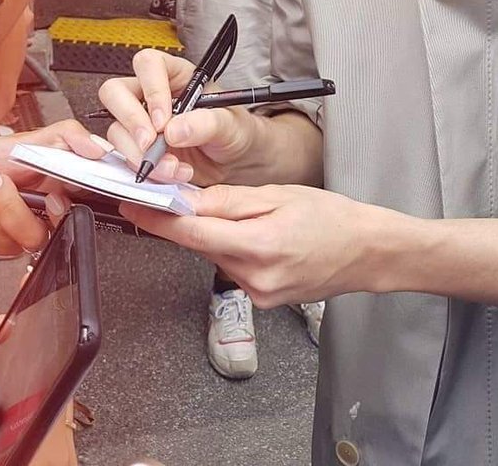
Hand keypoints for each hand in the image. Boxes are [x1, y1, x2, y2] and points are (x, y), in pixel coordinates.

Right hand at [98, 49, 260, 185]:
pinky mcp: (137, 151)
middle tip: (150, 144)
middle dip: (130, 120)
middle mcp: (152, 96)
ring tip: (173, 168)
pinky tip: (166, 176)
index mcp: (176, 75)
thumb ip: (206, 123)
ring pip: (117, 129)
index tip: (163, 120)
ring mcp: (142, 124)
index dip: (151, 90)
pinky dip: (140, 170)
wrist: (236, 164)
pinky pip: (122, 157)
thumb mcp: (230, 124)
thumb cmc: (235, 132)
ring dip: (140, 154)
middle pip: (116, 92)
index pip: (148, 65)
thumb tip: (175, 129)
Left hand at [121, 183, 392, 306]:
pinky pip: (234, 268)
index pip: (191, 233)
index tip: (131, 206)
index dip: (156, 220)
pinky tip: (260, 236)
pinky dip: (235, 248)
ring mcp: (258, 294)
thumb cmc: (332, 217)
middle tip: (193, 196)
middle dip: (194, 220)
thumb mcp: (281, 195)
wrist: (367, 252)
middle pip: (202, 244)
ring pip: (217, 255)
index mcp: (257, 245)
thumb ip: (231, 201)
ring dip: (219, 234)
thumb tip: (190, 200)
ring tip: (253, 215)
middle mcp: (253, 277)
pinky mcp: (263, 301)